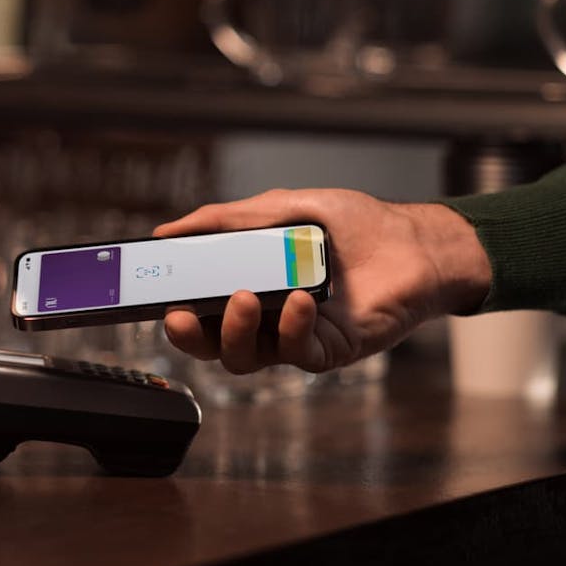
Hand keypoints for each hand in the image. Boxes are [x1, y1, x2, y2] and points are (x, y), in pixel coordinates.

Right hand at [155, 189, 490, 373]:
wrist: (413, 240)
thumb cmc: (351, 225)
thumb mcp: (280, 208)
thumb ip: (225, 220)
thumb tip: (167, 230)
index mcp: (248, 287)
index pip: (199, 310)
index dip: (173, 310)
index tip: (153, 299)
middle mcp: (266, 320)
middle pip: (213, 345)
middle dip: (191, 336)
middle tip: (182, 315)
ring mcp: (296, 337)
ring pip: (247, 357)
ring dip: (236, 331)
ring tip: (245, 297)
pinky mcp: (330, 349)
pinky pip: (299, 352)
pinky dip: (292, 328)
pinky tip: (298, 300)